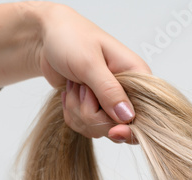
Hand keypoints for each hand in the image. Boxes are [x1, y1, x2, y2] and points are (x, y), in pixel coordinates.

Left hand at [34, 3, 150, 143]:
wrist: (47, 36)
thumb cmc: (70, 37)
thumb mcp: (89, 62)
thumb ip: (108, 90)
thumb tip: (128, 117)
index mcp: (137, 77)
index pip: (145, 115)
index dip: (129, 128)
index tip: (113, 131)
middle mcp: (128, 93)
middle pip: (117, 126)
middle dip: (91, 113)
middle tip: (80, 88)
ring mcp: (111, 102)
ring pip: (99, 128)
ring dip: (78, 111)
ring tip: (74, 85)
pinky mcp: (95, 108)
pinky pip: (86, 127)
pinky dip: (72, 113)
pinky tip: (69, 93)